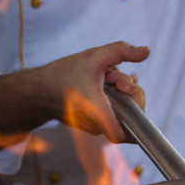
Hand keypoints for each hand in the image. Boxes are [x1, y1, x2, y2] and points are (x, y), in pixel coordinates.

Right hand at [0, 41, 149, 155]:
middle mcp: (97, 126)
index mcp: (98, 112)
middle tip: (115, 78)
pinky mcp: (92, 126)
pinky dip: (110, 100)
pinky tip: (99, 87)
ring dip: (118, 95)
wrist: (37, 91)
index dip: (135, 113)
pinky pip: (110, 115)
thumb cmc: (63, 75)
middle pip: (128, 117)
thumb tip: (146, 51)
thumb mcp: (94, 56)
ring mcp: (95, 129)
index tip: (126, 91)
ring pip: (120, 114)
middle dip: (128, 93)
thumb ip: (122, 51)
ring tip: (104, 80)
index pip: (127, 133)